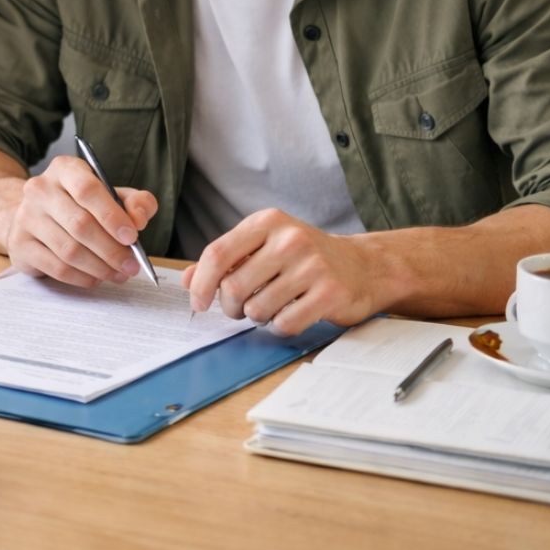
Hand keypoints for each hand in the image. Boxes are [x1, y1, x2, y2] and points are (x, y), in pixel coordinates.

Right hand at [3, 155, 157, 286]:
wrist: (33, 216)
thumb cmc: (79, 205)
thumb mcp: (110, 195)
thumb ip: (135, 202)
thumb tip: (139, 220)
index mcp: (64, 169)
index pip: (87, 189)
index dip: (112, 215)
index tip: (132, 237)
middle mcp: (40, 189)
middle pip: (80, 224)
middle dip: (111, 250)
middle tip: (131, 265)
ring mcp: (26, 217)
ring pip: (69, 250)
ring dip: (100, 267)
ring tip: (118, 274)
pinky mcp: (20, 244)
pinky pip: (57, 268)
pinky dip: (82, 278)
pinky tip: (96, 278)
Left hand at [183, 209, 393, 335]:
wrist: (364, 266)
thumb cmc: (303, 257)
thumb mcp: (263, 247)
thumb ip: (225, 260)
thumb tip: (186, 280)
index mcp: (267, 222)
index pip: (217, 254)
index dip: (200, 283)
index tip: (198, 302)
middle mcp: (290, 239)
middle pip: (233, 287)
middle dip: (230, 306)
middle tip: (240, 308)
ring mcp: (312, 265)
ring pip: (257, 309)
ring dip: (257, 317)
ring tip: (271, 306)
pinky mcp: (330, 293)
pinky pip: (284, 324)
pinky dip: (280, 327)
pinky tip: (291, 314)